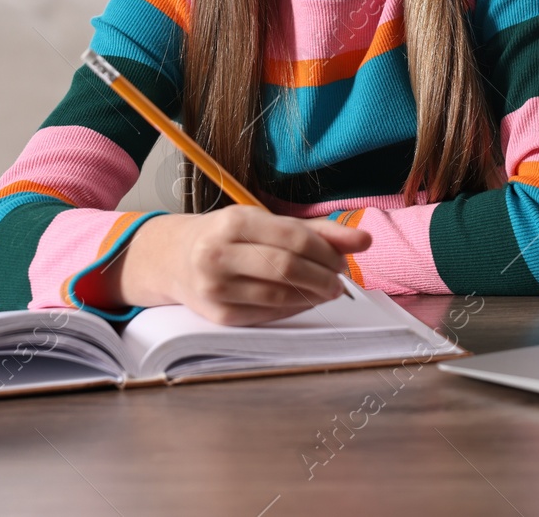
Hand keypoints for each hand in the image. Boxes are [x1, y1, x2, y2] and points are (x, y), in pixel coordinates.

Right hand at [113, 208, 371, 325]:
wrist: (174, 259)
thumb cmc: (229, 236)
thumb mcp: (265, 222)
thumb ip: (315, 230)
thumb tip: (364, 241)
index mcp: (232, 222)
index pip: (292, 237)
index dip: (326, 251)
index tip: (343, 260)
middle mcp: (218, 254)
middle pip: (286, 268)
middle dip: (322, 276)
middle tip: (339, 281)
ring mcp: (214, 288)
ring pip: (278, 296)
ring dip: (311, 296)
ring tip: (325, 291)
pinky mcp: (217, 316)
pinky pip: (266, 315)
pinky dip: (293, 309)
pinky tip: (302, 301)